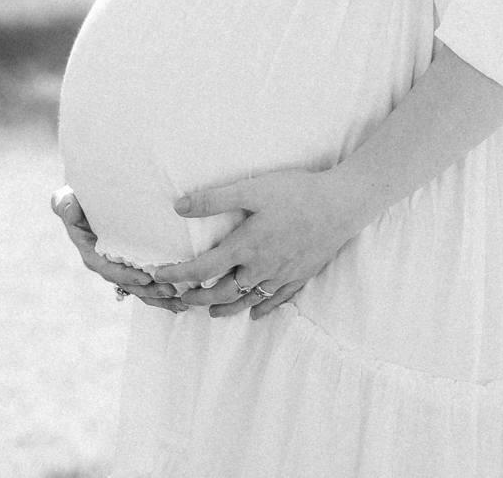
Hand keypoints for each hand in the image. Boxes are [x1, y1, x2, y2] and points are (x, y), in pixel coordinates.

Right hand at [50, 186, 185, 313]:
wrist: (84, 202)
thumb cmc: (75, 200)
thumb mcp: (65, 199)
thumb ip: (64, 205)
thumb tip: (68, 207)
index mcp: (92, 255)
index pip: (110, 270)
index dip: (127, 276)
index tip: (145, 278)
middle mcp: (107, 266)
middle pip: (130, 284)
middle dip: (150, 291)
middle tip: (171, 290)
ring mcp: (121, 268)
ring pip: (141, 289)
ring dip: (161, 297)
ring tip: (182, 301)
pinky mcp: (133, 265)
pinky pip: (148, 284)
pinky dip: (163, 294)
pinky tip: (181, 300)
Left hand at [148, 167, 356, 319]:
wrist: (341, 205)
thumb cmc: (296, 193)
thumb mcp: (252, 188)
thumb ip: (215, 199)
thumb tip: (179, 207)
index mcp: (245, 247)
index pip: (203, 270)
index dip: (178, 275)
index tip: (160, 276)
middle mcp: (260, 268)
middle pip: (223, 293)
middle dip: (199, 298)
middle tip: (182, 297)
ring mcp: (282, 275)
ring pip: (248, 301)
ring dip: (226, 308)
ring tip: (211, 312)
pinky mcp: (300, 275)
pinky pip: (277, 300)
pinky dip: (262, 309)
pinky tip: (256, 313)